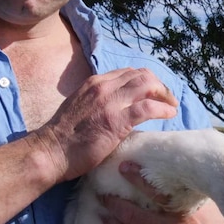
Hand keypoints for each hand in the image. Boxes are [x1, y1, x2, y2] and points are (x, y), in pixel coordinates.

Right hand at [31, 68, 177, 182]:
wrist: (51, 151)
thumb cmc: (63, 136)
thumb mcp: (80, 107)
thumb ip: (98, 102)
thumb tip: (117, 107)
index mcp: (94, 83)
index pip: (128, 73)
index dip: (145, 81)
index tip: (154, 92)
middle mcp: (103, 87)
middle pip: (142, 75)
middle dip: (159, 86)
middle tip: (167, 99)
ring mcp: (111, 102)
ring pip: (148, 86)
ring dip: (165, 95)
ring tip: (172, 106)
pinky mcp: (117, 121)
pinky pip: (148, 108)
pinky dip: (163, 109)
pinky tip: (169, 115)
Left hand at [99, 161, 223, 223]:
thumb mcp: (211, 211)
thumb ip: (191, 197)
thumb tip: (177, 175)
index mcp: (186, 214)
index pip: (156, 191)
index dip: (137, 178)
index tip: (124, 167)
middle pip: (131, 215)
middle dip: (113, 204)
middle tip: (103, 195)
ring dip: (110, 223)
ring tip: (101, 213)